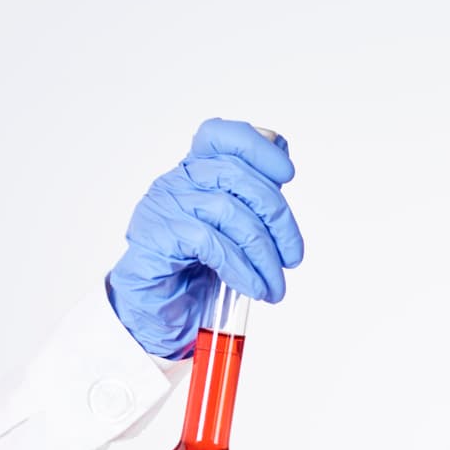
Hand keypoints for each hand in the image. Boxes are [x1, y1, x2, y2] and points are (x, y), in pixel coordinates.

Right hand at [106, 118, 304, 358]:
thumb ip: (252, 198)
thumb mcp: (233, 232)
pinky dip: (241, 269)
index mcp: (195, 173)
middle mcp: (176, 182)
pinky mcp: (156, 236)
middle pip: (235, 174)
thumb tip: (283, 162)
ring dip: (263, 255)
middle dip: (277, 218)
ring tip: (274, 286)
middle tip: (293, 258)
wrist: (159, 314)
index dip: (257, 146)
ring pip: (227, 211)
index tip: (287, 174)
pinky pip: (210, 242)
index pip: (219, 135)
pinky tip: (254, 288)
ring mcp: (163, 207)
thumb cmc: (197, 271)